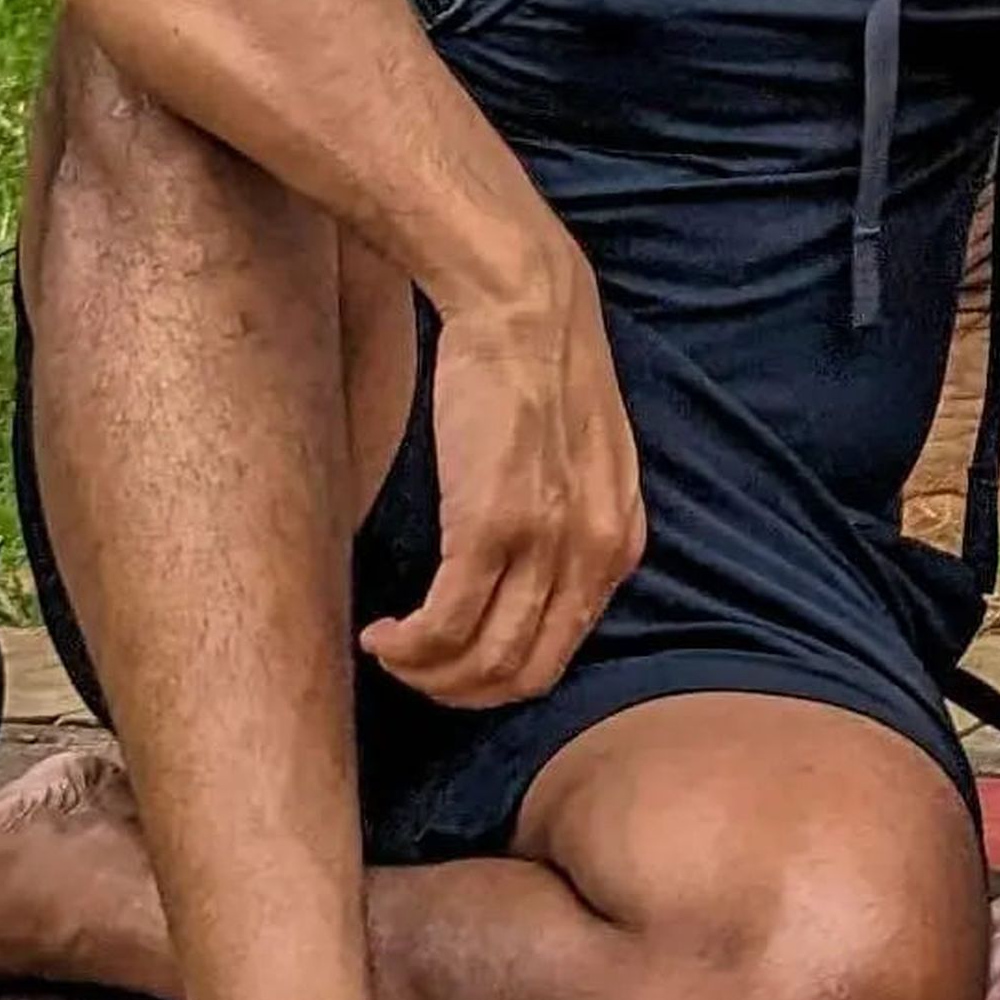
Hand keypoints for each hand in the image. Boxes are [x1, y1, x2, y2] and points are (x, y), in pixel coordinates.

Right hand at [366, 241, 642, 709]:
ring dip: (424, 675)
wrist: (525, 308)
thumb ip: (570, 532)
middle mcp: (592, 555)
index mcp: (617, 546)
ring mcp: (545, 544)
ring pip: (482, 662)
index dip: (496, 678)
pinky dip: (408, 647)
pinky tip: (382, 632)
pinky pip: (446, 625)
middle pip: (523, 676)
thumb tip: (527, 597)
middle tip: (411, 671)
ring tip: (388, 648)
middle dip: (458, 691)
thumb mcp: (584, 468)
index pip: (559, 656)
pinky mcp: (490, 525)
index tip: (449, 663)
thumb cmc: (540, 378)